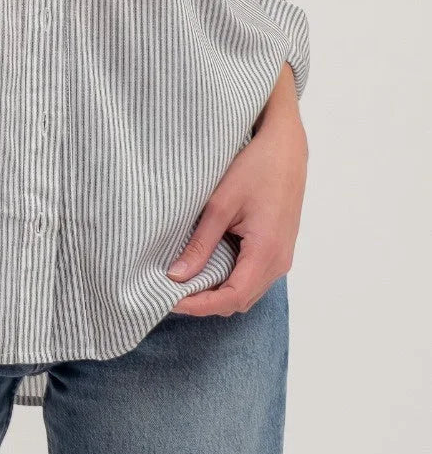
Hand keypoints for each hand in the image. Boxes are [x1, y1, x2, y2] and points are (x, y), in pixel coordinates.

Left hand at [167, 74, 307, 316]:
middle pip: (239, 300)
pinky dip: (229, 279)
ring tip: (183, 282)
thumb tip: (177, 276)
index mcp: (266, 252)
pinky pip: (253, 276)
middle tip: (169, 292)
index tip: (168, 300)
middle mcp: (279, 262)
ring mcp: (281, 256)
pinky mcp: (278, 248)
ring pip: (246, 291)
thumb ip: (200, 244)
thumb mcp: (220, 204)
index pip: (230, 298)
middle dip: (204, 303)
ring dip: (217, 292)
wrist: (285, 147)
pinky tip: (206, 267)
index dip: (198, 305)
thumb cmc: (255, 168)